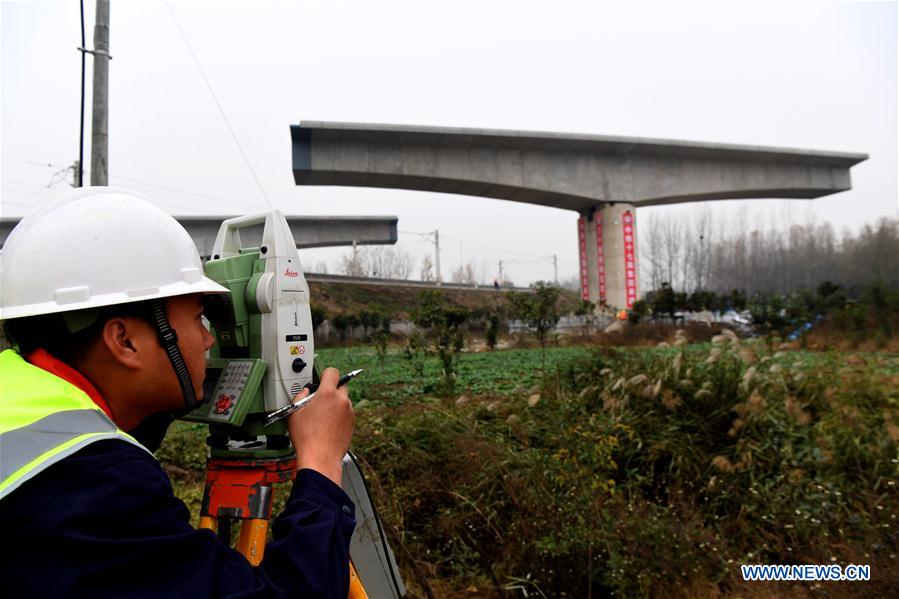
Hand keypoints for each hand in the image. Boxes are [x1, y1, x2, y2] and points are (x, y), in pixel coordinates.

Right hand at [287, 367, 354, 485]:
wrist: (320, 458)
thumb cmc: (306, 438)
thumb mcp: (294, 413)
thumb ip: (300, 396)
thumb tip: (305, 392)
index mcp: (327, 394)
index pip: (332, 372)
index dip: (325, 374)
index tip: (321, 379)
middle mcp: (341, 401)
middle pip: (340, 386)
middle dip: (331, 391)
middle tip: (319, 401)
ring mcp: (349, 412)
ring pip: (344, 401)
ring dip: (336, 404)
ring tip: (322, 417)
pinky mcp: (352, 423)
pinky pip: (346, 413)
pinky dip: (340, 416)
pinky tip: (328, 426)